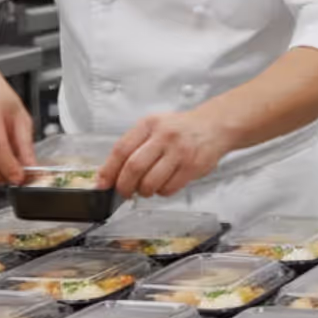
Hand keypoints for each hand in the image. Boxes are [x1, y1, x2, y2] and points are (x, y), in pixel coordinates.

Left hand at [99, 109, 236, 199]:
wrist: (214, 126)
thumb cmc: (180, 129)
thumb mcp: (154, 127)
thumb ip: (132, 146)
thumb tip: (108, 174)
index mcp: (149, 124)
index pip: (121, 149)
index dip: (109, 170)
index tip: (102, 184)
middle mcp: (164, 136)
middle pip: (134, 168)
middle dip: (124, 186)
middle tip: (124, 192)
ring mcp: (179, 151)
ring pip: (151, 182)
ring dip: (144, 191)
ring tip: (146, 189)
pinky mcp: (193, 166)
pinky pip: (169, 188)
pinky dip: (161, 192)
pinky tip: (163, 185)